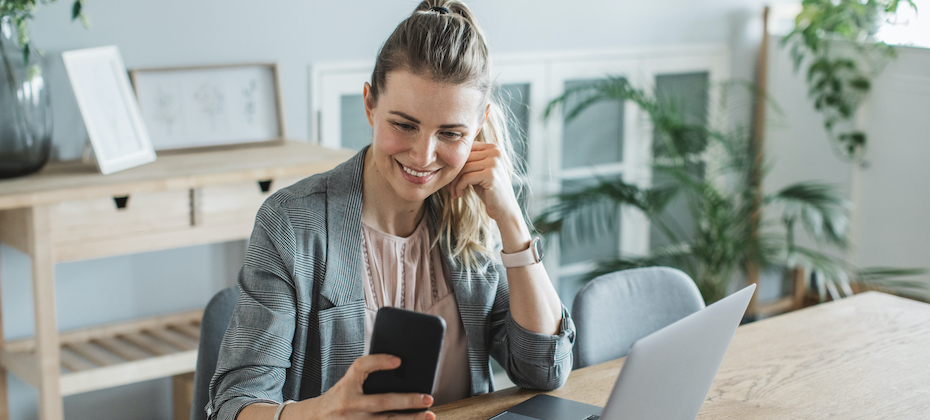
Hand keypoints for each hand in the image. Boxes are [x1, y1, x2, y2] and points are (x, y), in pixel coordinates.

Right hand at [293, 354, 434, 418]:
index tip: (398, 360)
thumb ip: (369, 374)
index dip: (379, 361)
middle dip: (407, 400)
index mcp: (347, 385)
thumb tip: (402, 368)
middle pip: (382, 402)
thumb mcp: (349, 382)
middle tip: (428, 397)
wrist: (316, 418)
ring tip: (429, 415)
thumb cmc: (340, 396)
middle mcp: (350, 404)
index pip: (361, 367)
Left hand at [448, 142, 520, 221]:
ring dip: (454, 182)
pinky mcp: (490, 175)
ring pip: (464, 168)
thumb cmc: (488, 190)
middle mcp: (495, 152)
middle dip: (453, 173)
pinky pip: (466, 177)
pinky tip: (459, 194)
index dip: (455, 162)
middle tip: (448, 187)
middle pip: (464, 158)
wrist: (504, 208)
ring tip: (453, 192)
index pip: (467, 148)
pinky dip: (458, 187)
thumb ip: (469, 161)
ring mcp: (494, 163)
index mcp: (493, 148)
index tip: (449, 176)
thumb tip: (447, 156)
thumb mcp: (479, 171)